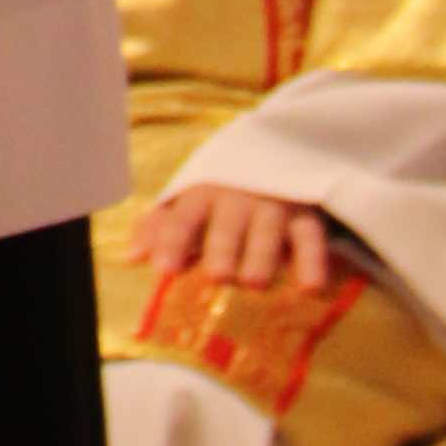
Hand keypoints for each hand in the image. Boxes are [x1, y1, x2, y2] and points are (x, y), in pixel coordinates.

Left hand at [139, 175, 351, 302]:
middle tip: (217, 275)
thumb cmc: (221, 198)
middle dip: (222, 246)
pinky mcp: (306, 216)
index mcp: (203, 192)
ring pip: (268, 229)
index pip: (183, 216)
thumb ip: (160, 228)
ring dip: (261, 254)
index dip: (172, 240)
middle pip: (227, 222)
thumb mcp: (189, 203)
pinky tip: (311, 287)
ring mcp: (273, 205)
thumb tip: (132, 258)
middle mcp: (238, 197)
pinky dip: (313, 260)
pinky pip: (311, 237)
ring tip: (254, 281)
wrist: (276, 158)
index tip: (163, 269)